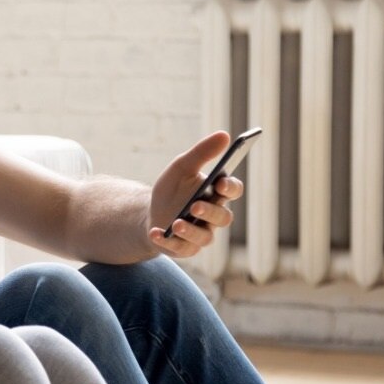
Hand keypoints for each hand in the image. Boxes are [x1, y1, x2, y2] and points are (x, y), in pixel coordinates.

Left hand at [147, 131, 244, 257]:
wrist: (150, 213)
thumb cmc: (172, 189)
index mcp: (216, 193)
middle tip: (195, 205)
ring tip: (176, 223)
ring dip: (191, 230)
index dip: (229, 188)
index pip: (233, 191)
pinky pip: (181, 249)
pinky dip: (166, 241)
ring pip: (205, 237)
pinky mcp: (186, 249)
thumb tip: (224, 135)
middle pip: (222, 217)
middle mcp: (214, 216)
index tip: (220, 183)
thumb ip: (202, 153)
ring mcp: (201, 234)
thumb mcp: (182, 167)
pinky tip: (156, 233)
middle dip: (209, 212)